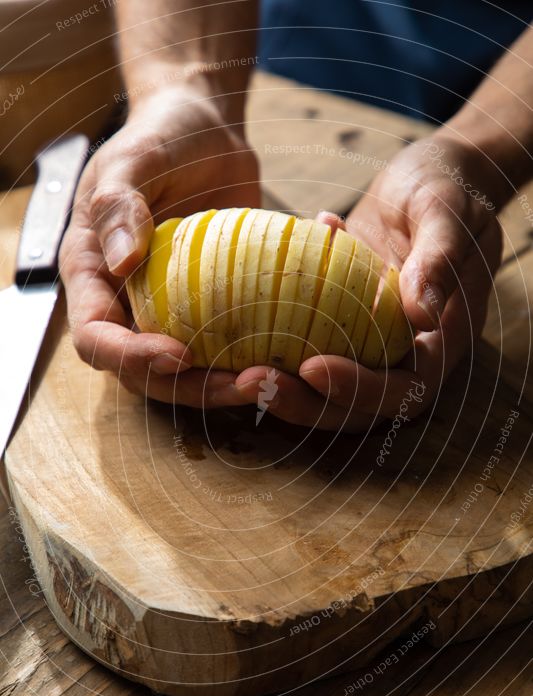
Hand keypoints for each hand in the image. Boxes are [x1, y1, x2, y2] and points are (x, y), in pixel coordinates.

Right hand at [60, 86, 258, 406]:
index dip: (130, 358)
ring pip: (193, 373)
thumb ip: (117, 204)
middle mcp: (128, 306)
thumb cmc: (161, 137)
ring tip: (274, 378)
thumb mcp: (133, 158)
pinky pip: (231, 345)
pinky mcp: (214, 311)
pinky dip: (259, 353)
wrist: (206, 130)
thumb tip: (119, 263)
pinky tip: (300, 348)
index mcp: (94, 278)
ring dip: (229, 385)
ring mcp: (172, 313)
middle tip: (247, 382)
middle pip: (148, 373)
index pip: (96, 339)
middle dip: (193, 389)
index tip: (177, 355)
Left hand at [235, 134, 502, 430]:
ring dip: (281, 384)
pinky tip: (245, 310)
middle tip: (251, 381)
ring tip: (234, 373)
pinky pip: (307, 343)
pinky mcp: (342, 322)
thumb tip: (422, 312)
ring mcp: (370, 340)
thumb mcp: (448, 212)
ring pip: (325, 383)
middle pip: (356, 403)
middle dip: (304, 401)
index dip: (358, 390)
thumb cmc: (450, 187)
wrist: (434, 175)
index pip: (403, 388)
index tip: (312, 368)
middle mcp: (405, 352)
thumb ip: (439, 259)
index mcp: (442, 340)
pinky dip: (274, 341)